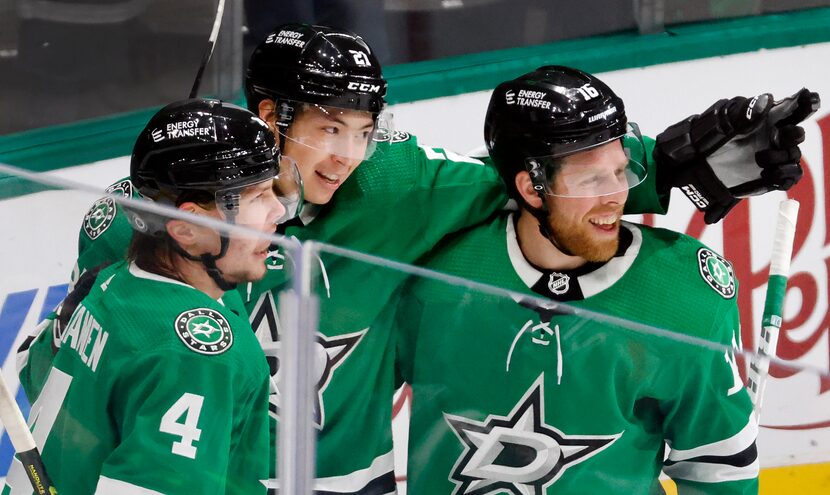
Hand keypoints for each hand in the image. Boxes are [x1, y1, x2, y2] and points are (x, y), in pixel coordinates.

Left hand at [655, 89, 819, 223]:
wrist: (689, 164)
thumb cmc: (704, 136)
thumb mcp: (720, 122)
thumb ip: (744, 113)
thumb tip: (767, 101)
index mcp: (764, 119)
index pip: (791, 108)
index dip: (803, 102)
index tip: (808, 99)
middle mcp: (771, 137)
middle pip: (795, 134)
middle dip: (791, 135)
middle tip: (778, 136)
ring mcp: (770, 157)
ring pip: (793, 156)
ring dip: (782, 157)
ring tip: (760, 159)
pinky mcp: (767, 178)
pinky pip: (787, 177)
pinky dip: (783, 176)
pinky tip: (768, 174)